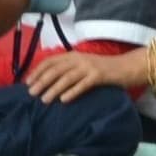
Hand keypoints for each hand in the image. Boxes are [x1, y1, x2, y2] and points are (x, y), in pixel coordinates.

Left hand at [26, 49, 142, 102]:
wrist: (128, 67)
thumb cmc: (104, 69)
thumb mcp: (84, 66)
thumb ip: (69, 70)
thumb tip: (49, 82)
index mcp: (73, 55)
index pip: (50, 61)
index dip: (38, 71)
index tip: (27, 82)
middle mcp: (79, 59)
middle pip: (56, 69)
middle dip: (41, 81)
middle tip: (31, 93)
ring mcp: (90, 67)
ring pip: (67, 78)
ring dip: (53, 89)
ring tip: (44, 100)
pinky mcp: (100, 76)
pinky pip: (83, 84)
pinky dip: (72, 92)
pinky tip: (63, 100)